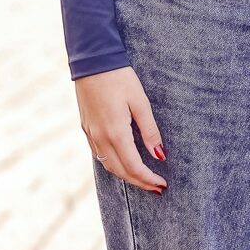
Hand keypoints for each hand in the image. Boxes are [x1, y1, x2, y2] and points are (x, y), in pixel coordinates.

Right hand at [75, 66, 167, 192]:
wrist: (92, 62)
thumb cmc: (119, 78)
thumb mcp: (140, 102)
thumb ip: (150, 130)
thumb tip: (160, 155)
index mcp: (115, 133)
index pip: (134, 167)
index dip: (148, 179)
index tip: (162, 184)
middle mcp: (100, 138)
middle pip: (120, 171)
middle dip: (139, 182)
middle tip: (157, 187)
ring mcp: (90, 134)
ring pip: (108, 165)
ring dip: (126, 175)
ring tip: (143, 178)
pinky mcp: (86, 128)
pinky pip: (99, 154)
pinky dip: (113, 163)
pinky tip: (124, 161)